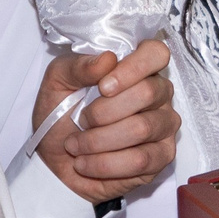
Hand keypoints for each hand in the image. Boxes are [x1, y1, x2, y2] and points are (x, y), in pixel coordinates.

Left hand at [35, 41, 176, 202]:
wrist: (54, 159)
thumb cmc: (61, 115)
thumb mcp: (57, 82)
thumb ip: (79, 66)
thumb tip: (107, 59)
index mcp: (137, 67)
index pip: (156, 53)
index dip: (132, 68)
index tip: (103, 87)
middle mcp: (158, 93)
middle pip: (147, 92)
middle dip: (103, 112)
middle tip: (81, 120)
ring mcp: (164, 125)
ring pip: (142, 128)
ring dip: (98, 140)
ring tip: (76, 145)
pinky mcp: (162, 156)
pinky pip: (140, 160)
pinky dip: (104, 163)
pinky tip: (85, 163)